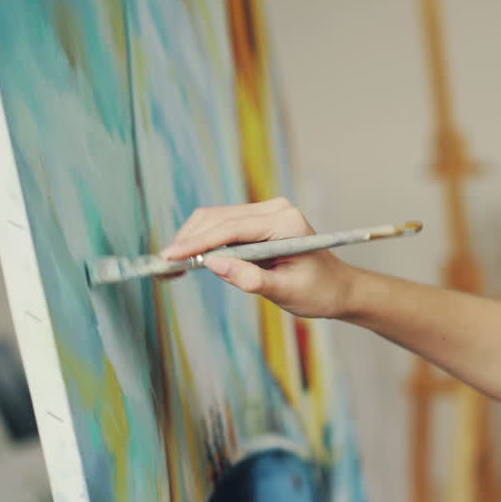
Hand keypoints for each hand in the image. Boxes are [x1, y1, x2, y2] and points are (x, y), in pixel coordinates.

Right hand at [160, 197, 354, 319]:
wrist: (338, 288)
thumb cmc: (318, 292)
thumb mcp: (286, 291)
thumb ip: (251, 278)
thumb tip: (213, 264)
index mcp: (286, 222)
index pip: (232, 228)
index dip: (197, 243)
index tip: (170, 258)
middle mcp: (275, 209)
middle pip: (217, 218)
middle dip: (187, 241)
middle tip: (162, 267)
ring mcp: (265, 212)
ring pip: (214, 219)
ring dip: (190, 240)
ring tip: (169, 267)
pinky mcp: (257, 221)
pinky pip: (223, 227)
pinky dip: (202, 241)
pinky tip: (186, 260)